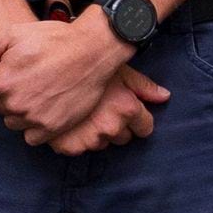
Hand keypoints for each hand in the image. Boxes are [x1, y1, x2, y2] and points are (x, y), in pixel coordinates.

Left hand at [0, 6, 138, 144]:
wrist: (92, 51)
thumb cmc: (53, 39)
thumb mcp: (14, 35)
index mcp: (1, 81)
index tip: (14, 68)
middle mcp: (14, 103)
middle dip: (8, 93)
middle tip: (29, 77)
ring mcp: (34, 118)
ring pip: (13, 121)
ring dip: (20, 110)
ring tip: (38, 91)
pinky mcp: (52, 128)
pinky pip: (31, 137)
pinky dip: (35, 126)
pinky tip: (45, 108)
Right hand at [39, 69, 165, 157]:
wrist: (48, 66)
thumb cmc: (86, 63)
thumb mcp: (119, 69)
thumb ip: (143, 86)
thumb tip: (164, 97)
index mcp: (127, 108)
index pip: (145, 128)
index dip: (138, 119)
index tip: (127, 111)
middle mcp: (110, 127)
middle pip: (123, 137)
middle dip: (116, 125)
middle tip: (101, 107)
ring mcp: (89, 139)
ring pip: (101, 144)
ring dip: (95, 133)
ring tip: (83, 113)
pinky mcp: (68, 147)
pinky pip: (79, 149)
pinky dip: (75, 138)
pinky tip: (69, 121)